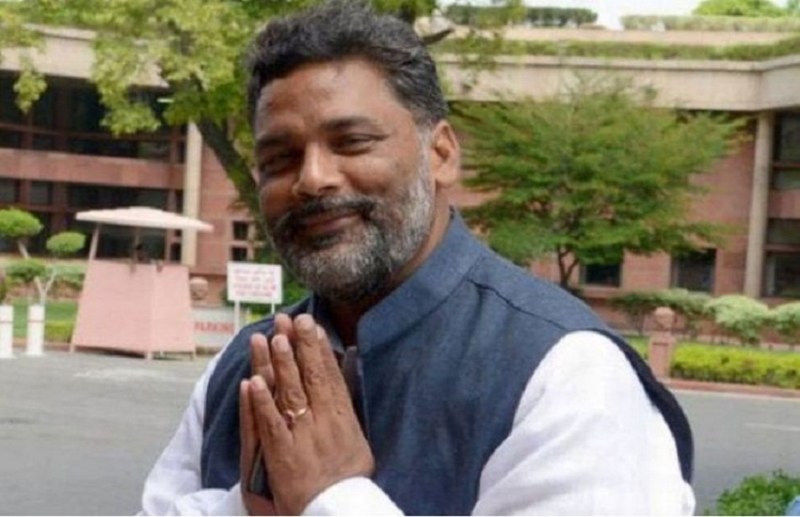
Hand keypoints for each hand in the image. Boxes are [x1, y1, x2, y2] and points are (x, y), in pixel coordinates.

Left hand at [245, 314, 373, 514]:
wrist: (337, 512)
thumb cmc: (347, 479)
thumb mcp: (357, 441)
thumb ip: (346, 411)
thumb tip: (344, 379)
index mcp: (343, 417)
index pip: (330, 375)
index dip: (319, 348)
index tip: (312, 325)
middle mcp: (324, 422)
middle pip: (310, 377)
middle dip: (299, 346)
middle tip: (290, 319)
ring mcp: (303, 437)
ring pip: (290, 394)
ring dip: (279, 365)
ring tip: (271, 338)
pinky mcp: (282, 455)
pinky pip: (270, 425)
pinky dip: (261, 404)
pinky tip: (253, 383)